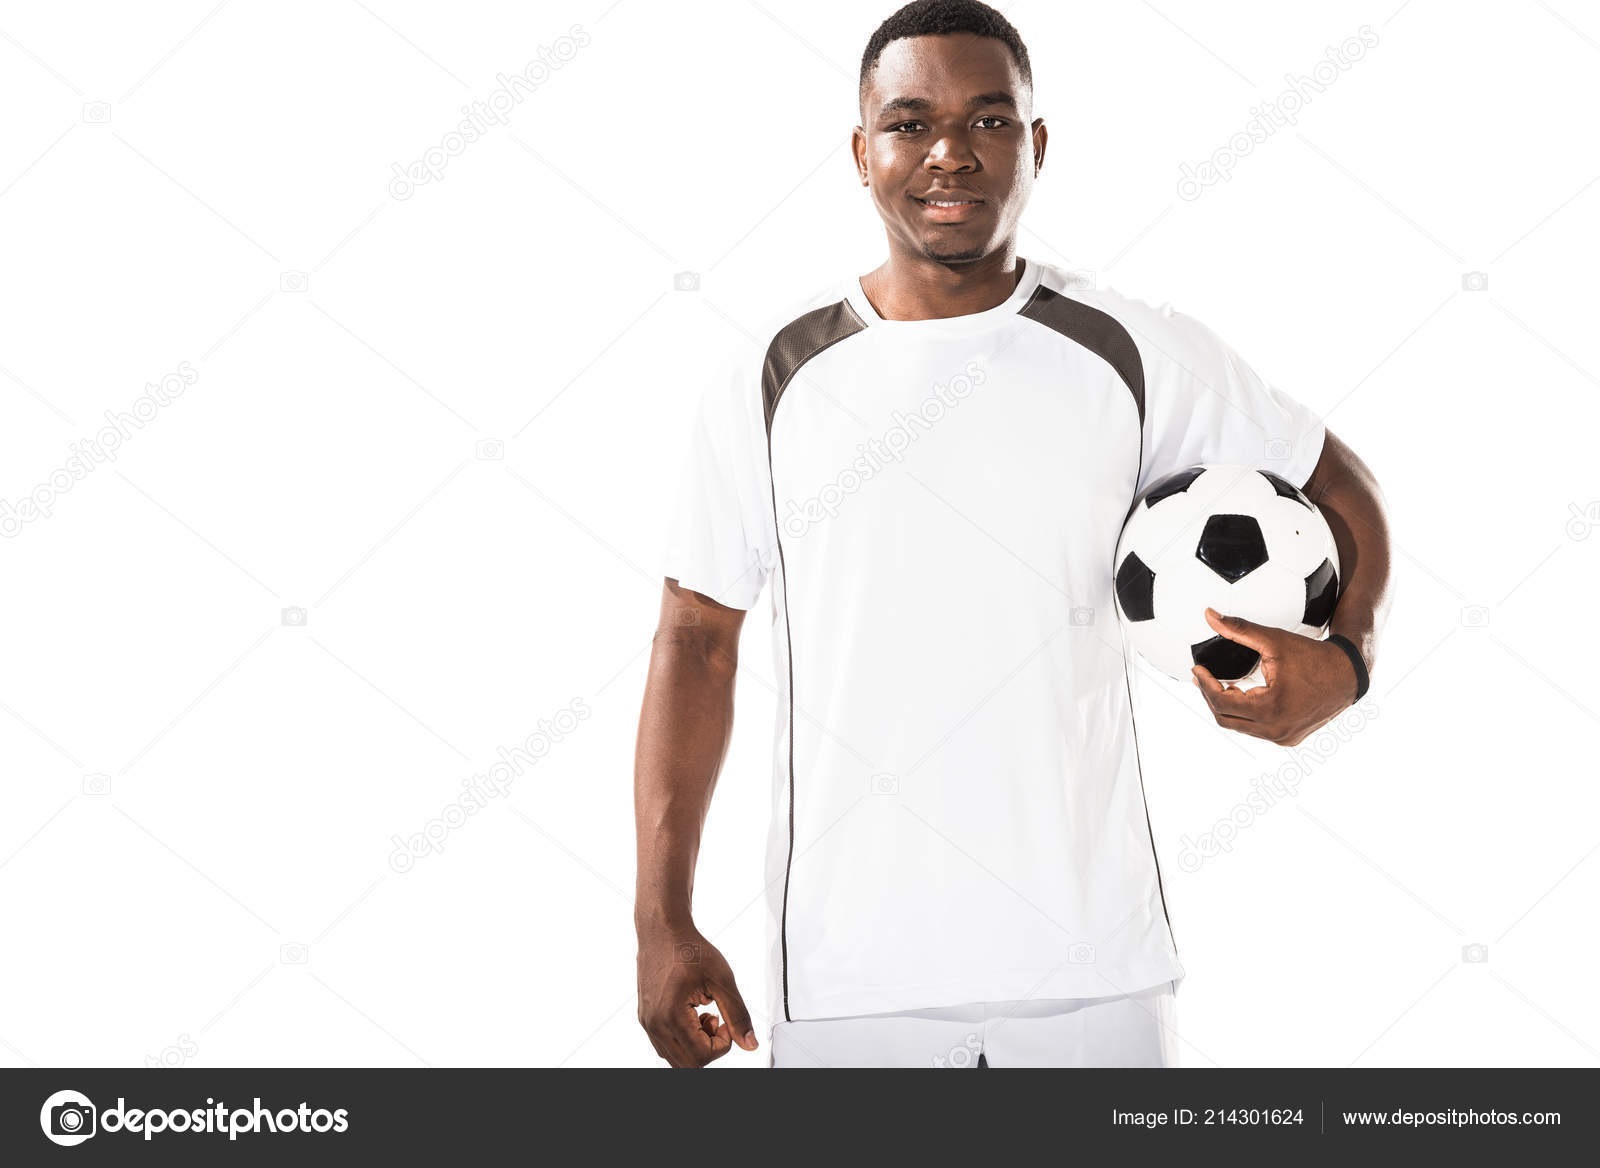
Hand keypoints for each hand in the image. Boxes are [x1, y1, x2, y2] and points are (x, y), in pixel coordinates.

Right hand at [636, 923, 757, 1067]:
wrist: (662, 931)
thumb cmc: (689, 949)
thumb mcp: (722, 980)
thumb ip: (737, 1015)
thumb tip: (750, 1045)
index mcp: (670, 1015)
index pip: (701, 1056)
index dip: (722, 1043)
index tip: (725, 1019)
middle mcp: (653, 1024)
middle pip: (687, 1065)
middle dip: (709, 1048)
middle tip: (716, 1020)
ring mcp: (647, 1023)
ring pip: (675, 1058)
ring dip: (696, 1045)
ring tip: (704, 1016)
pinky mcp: (646, 1018)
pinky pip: (665, 1045)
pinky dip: (684, 1039)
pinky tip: (693, 1015)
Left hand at [1191, 607, 1358, 746]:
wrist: (1349, 674)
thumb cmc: (1314, 657)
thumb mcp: (1274, 640)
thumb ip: (1239, 629)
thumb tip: (1209, 616)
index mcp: (1271, 709)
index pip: (1221, 702)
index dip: (1205, 684)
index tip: (1197, 669)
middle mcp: (1276, 730)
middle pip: (1226, 720)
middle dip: (1210, 697)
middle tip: (1203, 678)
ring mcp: (1284, 738)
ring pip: (1240, 727)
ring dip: (1227, 707)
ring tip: (1220, 685)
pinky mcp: (1289, 738)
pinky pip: (1256, 729)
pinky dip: (1245, 714)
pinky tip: (1242, 695)